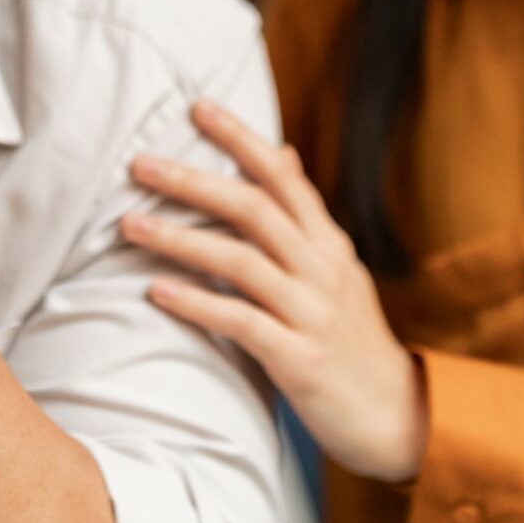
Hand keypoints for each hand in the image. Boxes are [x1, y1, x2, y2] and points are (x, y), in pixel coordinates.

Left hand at [123, 101, 426, 483]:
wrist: (393, 415)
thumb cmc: (350, 338)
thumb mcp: (337, 268)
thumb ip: (304, 215)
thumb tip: (282, 151)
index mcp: (329, 243)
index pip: (282, 176)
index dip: (241, 139)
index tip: (197, 107)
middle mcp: (322, 269)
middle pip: (254, 208)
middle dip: (193, 181)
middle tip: (139, 163)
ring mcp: (312, 313)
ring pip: (241, 260)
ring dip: (180, 239)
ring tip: (130, 225)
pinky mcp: (298, 359)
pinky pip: (240, 322)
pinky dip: (195, 302)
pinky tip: (156, 290)